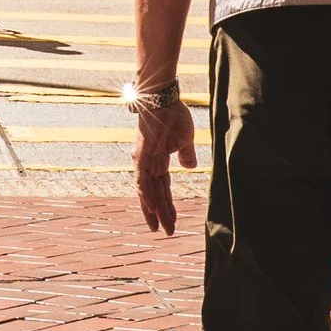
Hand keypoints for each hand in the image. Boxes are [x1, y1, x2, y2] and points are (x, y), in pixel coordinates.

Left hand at [134, 95, 195, 236]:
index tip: (171, 220)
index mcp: (157, 161)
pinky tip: (152, 209)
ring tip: (160, 227)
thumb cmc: (174, 115)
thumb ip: (185, 155)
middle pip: (153, 194)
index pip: (162, 188)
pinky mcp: (141, 157)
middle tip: (165, 231)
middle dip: (160, 213)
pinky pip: (143, 181)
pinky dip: (147, 196)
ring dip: (154, 210)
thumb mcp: (184, 139)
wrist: (163, 99)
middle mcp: (146, 164)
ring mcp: (143, 161)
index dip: (166, 204)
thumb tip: (189, 166)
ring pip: (147, 192)